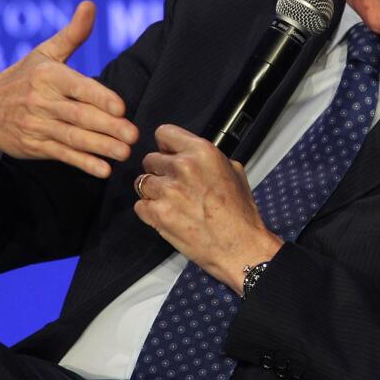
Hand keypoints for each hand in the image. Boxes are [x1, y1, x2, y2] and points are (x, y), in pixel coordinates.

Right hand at [0, 1, 138, 177]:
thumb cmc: (23, 77)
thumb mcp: (44, 52)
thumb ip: (72, 34)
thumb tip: (90, 5)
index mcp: (48, 75)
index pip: (78, 87)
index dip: (99, 97)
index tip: (121, 107)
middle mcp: (41, 101)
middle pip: (79, 116)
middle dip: (107, 127)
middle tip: (133, 135)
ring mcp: (36, 125)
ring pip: (73, 138)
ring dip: (100, 148)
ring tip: (124, 154)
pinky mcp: (34, 146)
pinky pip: (62, 155)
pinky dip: (82, 164)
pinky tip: (102, 170)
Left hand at [134, 125, 282, 292]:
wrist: (239, 246)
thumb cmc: (239, 213)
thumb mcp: (234, 171)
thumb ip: (208, 159)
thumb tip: (192, 155)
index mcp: (202, 152)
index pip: (164, 133)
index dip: (166, 146)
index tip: (169, 154)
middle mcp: (182, 167)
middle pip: (149, 159)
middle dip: (160, 171)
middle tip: (174, 184)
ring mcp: (167, 191)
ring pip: (141, 182)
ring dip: (153, 191)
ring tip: (170, 201)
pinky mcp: (157, 214)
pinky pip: (140, 205)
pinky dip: (149, 211)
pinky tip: (167, 215)